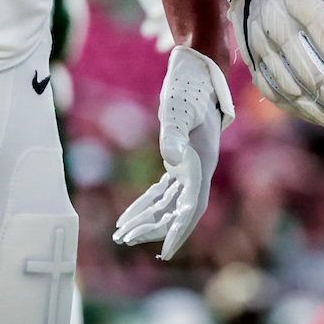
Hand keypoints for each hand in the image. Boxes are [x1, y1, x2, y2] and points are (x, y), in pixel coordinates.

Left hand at [114, 47, 232, 258]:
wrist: (197, 72)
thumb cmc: (187, 89)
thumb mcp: (177, 109)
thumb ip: (173, 133)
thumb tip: (170, 159)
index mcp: (202, 164)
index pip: (192, 207)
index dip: (179, 230)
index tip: (165, 251)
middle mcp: (198, 170)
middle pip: (176, 211)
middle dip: (153, 228)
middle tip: (125, 239)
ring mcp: (190, 167)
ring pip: (168, 203)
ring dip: (147, 218)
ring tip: (121, 233)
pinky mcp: (180, 161)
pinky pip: (162, 191)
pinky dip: (147, 203)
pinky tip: (129, 214)